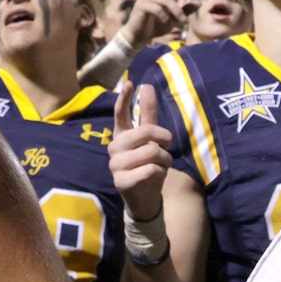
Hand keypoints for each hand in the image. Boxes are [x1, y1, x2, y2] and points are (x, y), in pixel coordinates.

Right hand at [107, 81, 172, 221]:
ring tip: (160, 166)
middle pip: (146, 132)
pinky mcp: (121, 181)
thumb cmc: (147, 164)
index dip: (124, 98)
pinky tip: (154, 177)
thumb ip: (147, 115)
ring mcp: (115, 165)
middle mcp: (114, 147)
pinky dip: (159, 172)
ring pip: (151, 151)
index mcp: (121, 135)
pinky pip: (150, 169)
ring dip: (164, 160)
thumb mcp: (151, 140)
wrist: (144, 198)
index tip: (130, 83)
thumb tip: (147, 86)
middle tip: (166, 150)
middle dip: (164, 140)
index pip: (120, 113)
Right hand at [121, 0, 188, 44]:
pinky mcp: (141, 6)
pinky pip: (157, 8)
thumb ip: (185, 10)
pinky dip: (164, 16)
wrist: (139, 36)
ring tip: (182, 20)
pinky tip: (167, 23)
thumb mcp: (174, 18)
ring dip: (176, 10)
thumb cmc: (156, 26)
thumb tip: (200, 2)